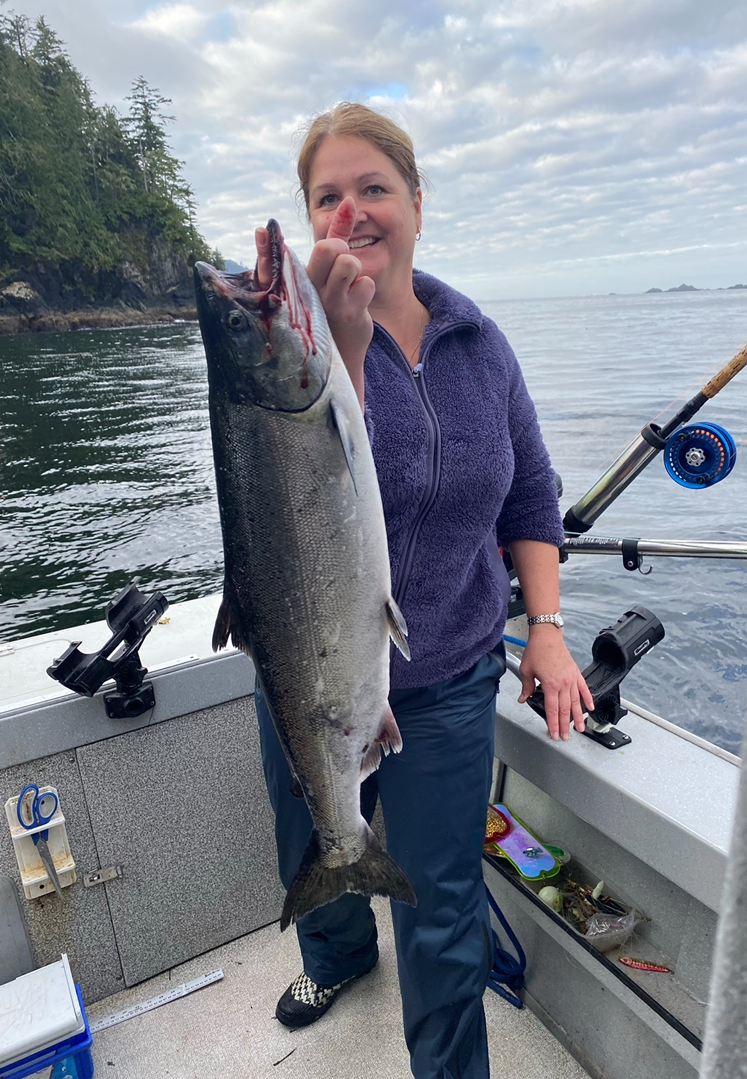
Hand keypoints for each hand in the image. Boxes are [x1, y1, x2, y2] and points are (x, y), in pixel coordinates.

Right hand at [254, 197, 373, 406]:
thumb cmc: (334, 301)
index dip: (277, 244)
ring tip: (347, 285)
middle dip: (340, 248)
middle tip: (340, 263)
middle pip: (327, 248)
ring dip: (355, 270)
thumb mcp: (332, 266)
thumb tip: (350, 201)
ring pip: (349, 262)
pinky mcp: (349, 315)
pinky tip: (356, 302)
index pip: (284, 256)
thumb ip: (339, 231)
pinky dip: (366, 289)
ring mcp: (329, 303)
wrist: (343, 352)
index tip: (273, 233)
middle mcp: (308, 291)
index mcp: (298, 279)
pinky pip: (366, 283)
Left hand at [517, 628, 593, 740]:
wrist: (547, 636)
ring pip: (576, 702)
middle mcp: (563, 683)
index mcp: (550, 684)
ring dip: (579, 717)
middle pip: (565, 710)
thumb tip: (523, 698)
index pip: (552, 710)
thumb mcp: (526, 670)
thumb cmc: (537, 650)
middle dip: (565, 725)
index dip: (553, 724)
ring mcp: (571, 678)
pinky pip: (584, 689)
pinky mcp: (576, 673)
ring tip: (581, 729)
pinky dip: (587, 699)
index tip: (554, 733)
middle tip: (566, 737)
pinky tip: (590, 708)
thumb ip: (526, 687)